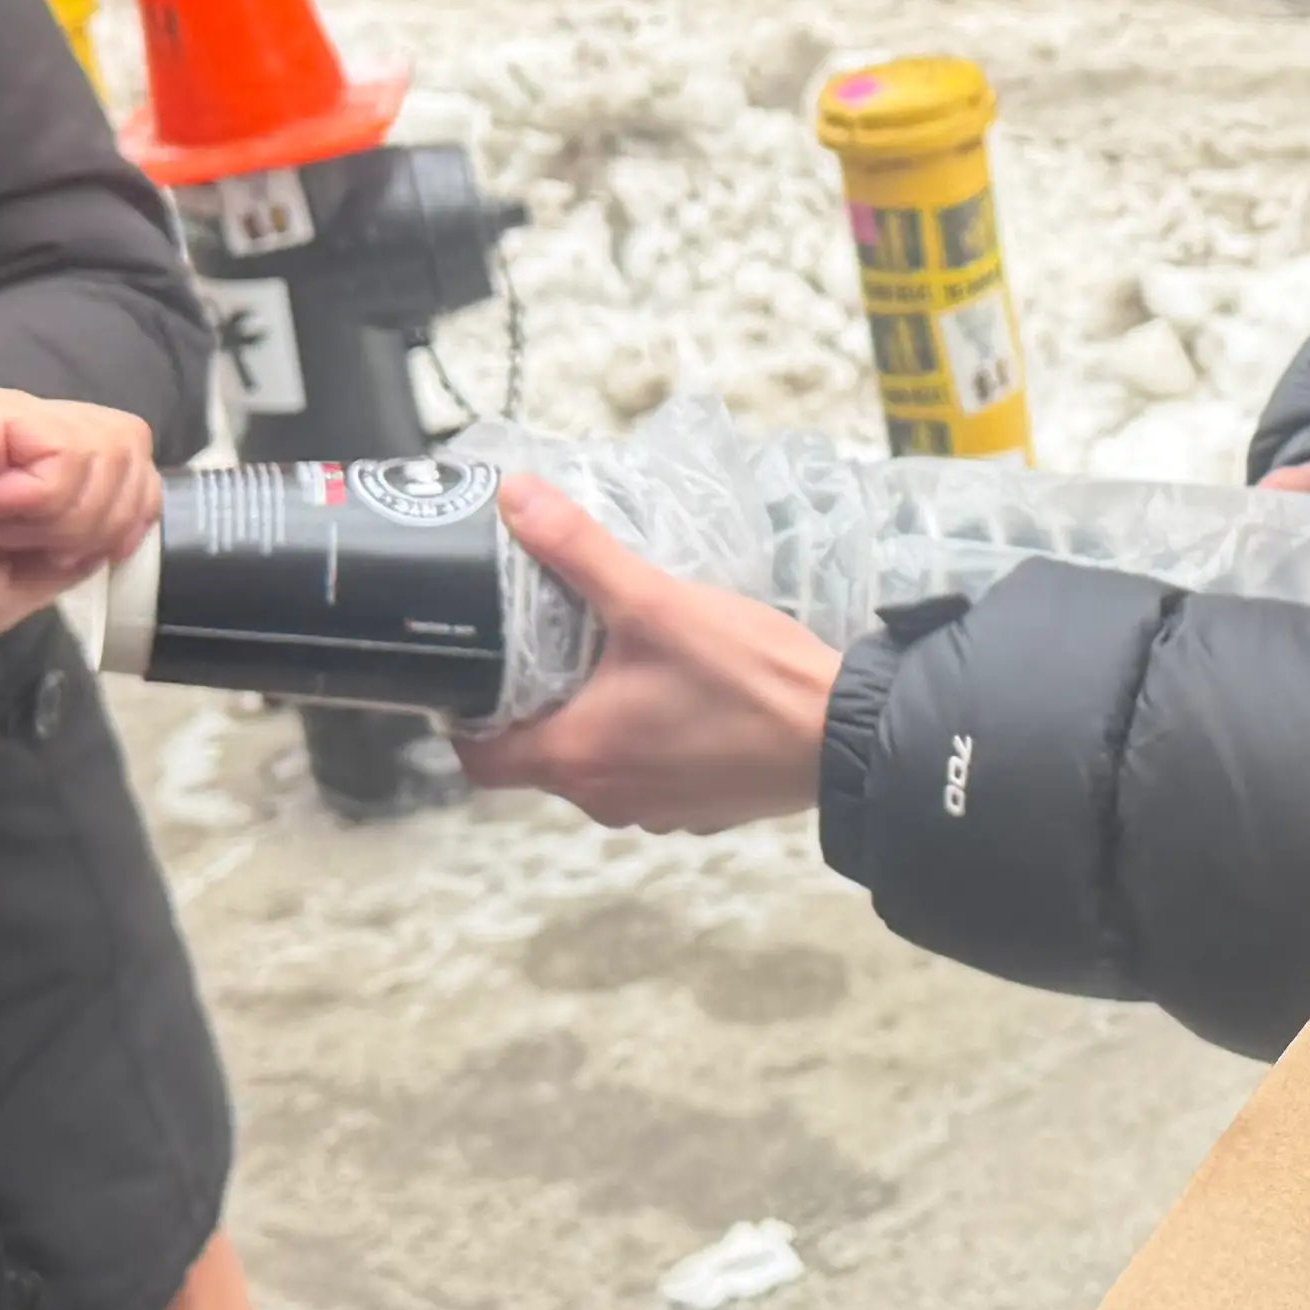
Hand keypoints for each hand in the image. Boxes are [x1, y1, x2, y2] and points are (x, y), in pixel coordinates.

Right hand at [0, 379, 158, 652]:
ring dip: (73, 511)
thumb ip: (66, 556)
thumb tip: (119, 532)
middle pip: (128, 445)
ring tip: (4, 530)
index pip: (117, 464)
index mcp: (14, 474)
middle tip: (34, 548)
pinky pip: (67, 446)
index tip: (75, 557)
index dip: (125, 514)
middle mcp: (11, 436)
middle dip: (105, 517)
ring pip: (112, 443)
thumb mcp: (5, 591)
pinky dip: (48, 496)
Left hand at [455, 477, 836, 829]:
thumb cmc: (747, 677)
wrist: (844, 735)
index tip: (477, 673)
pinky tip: (672, 696)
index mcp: (577, 757)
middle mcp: (607, 798)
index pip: (480, 761)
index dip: (465, 720)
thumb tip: (514, 497)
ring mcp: (656, 812)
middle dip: (534, 708)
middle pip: (537, 761)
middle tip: (545, 646)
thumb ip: (579, 550)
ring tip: (610, 662)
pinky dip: (644, 742)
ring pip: (596, 768)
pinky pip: (648, 776)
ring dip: (592, 725)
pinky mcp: (700, 810)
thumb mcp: (654, 602)